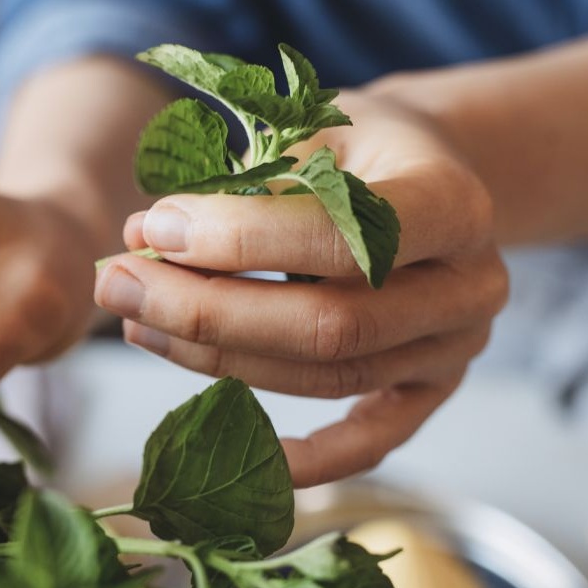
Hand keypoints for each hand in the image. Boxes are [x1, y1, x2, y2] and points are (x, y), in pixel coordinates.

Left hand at [94, 93, 507, 486]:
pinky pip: (371, 442)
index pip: (343, 239)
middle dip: (207, 311)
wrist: (429, 169)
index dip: (240, 239)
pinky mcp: (432, 389)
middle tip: (117, 284)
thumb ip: (242, 183)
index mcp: (453, 202)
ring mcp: (456, 348)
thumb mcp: (314, 128)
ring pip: (328, 379)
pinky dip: (306, 459)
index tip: (153, 227)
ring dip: (218, 361)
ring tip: (137, 324)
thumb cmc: (360, 144)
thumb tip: (143, 239)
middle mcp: (470, 286)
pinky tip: (234, 450)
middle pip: (330, 326)